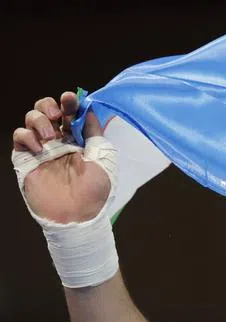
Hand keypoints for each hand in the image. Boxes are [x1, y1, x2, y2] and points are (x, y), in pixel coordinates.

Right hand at [12, 92, 109, 223]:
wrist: (77, 215)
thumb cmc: (95, 192)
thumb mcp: (104, 160)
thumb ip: (95, 135)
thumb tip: (89, 111)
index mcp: (79, 141)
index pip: (70, 114)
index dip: (70, 103)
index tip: (71, 99)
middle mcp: (59, 141)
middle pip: (47, 110)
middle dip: (50, 105)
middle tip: (57, 113)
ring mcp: (41, 148)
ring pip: (32, 119)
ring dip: (39, 119)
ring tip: (49, 135)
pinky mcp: (25, 158)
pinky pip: (19, 136)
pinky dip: (27, 135)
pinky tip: (39, 147)